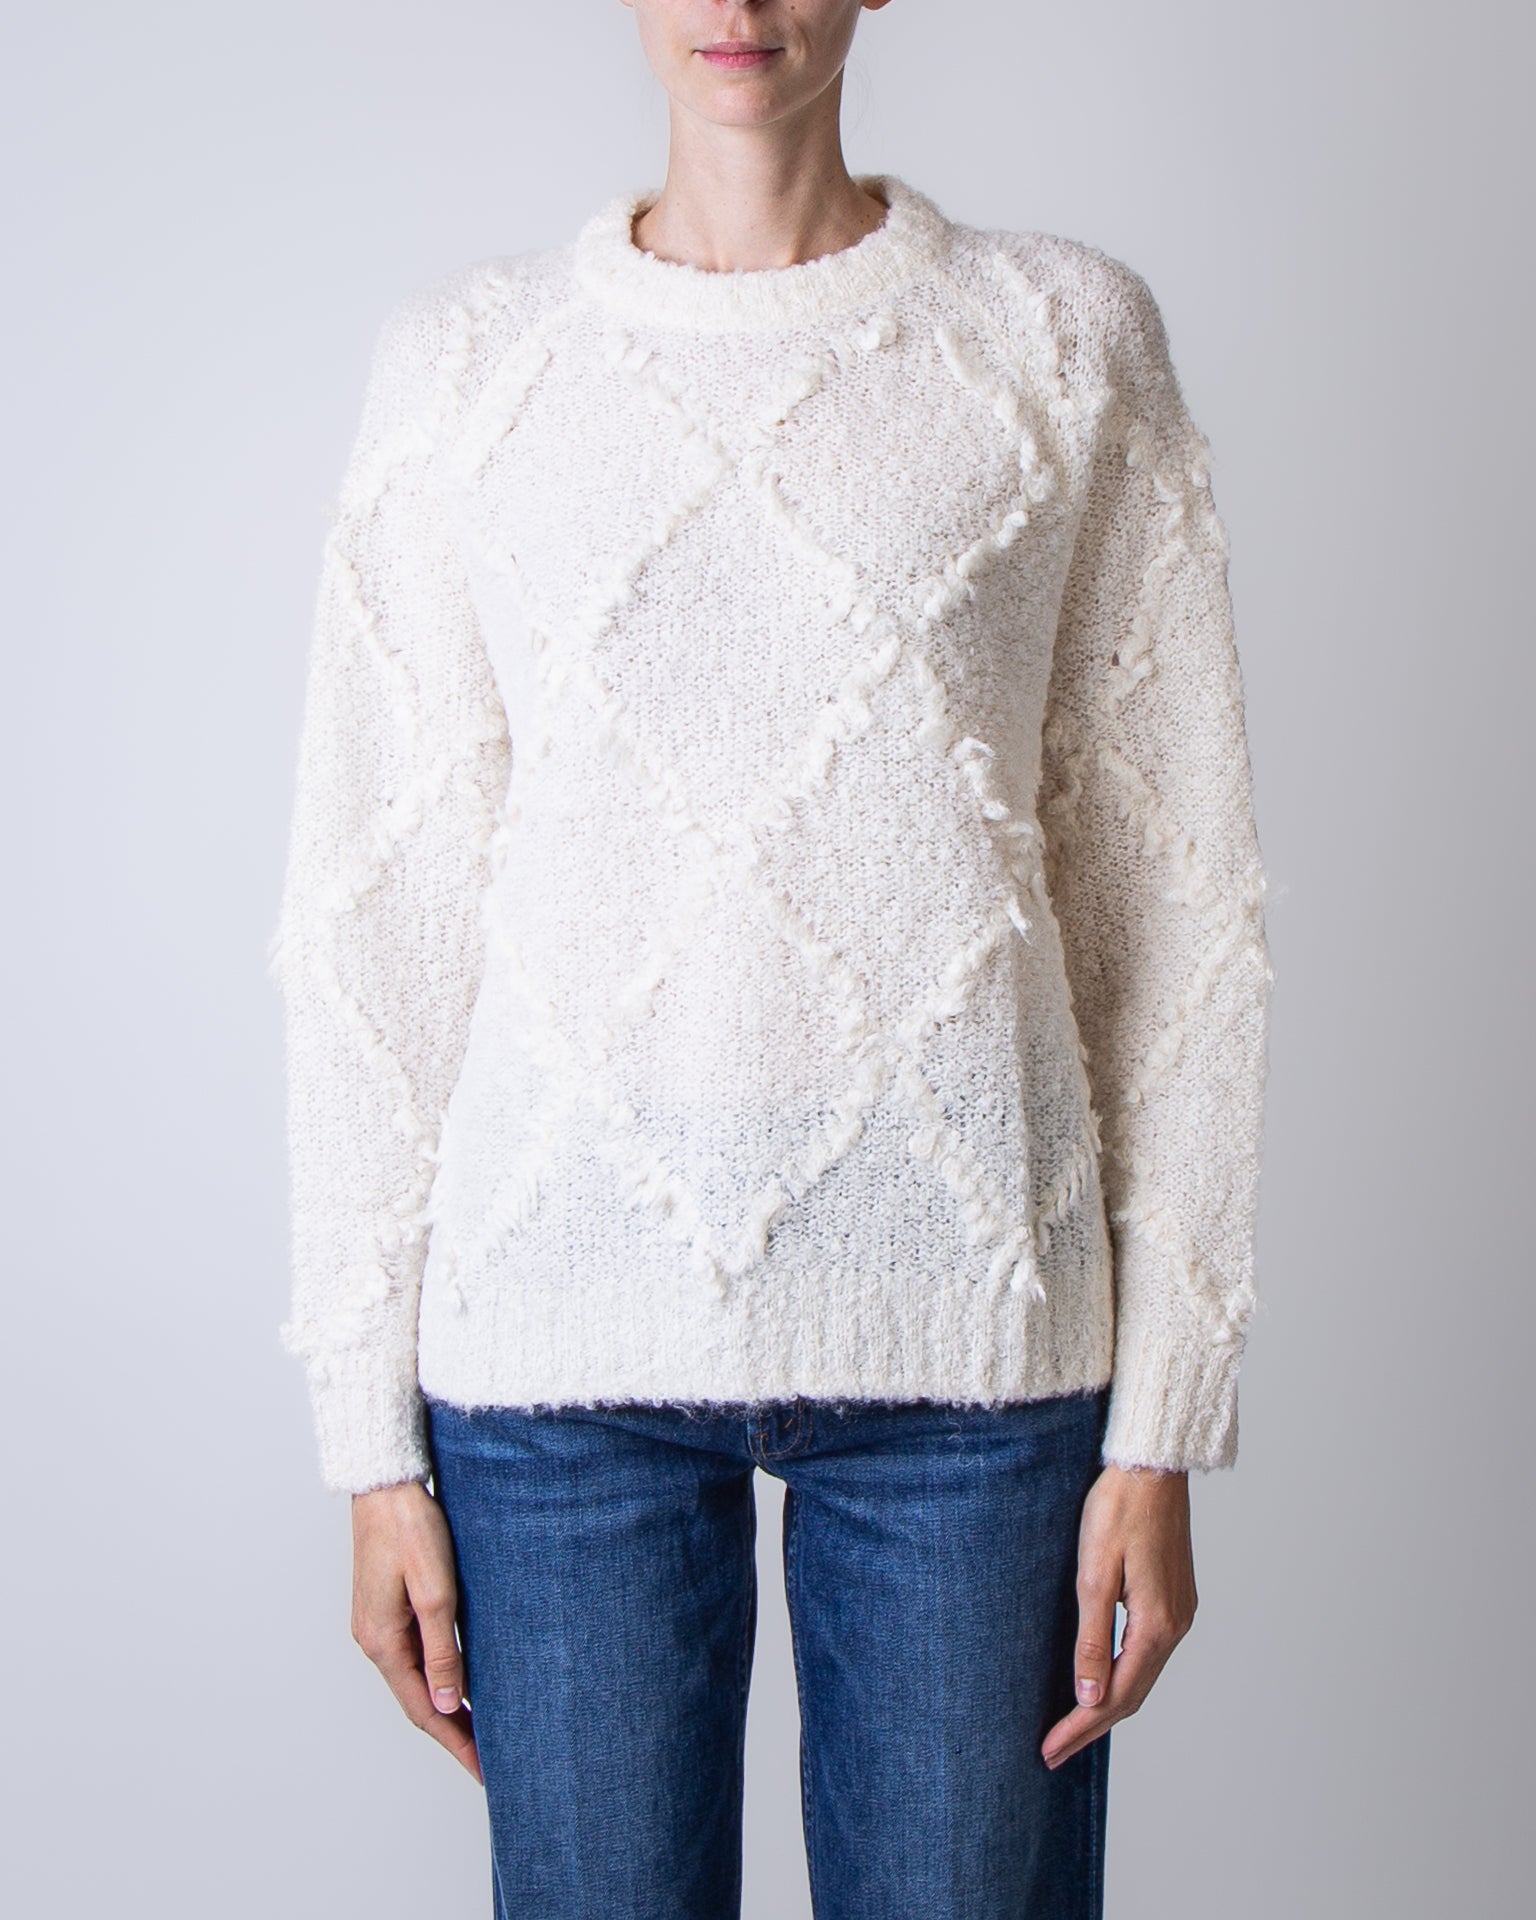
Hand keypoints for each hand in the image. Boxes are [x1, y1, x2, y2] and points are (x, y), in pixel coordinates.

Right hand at [350, 1480, 481, 1783]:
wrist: (386, 1485)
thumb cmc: (412, 1529)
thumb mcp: (435, 1592)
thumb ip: (442, 1650)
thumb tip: (449, 1703)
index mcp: (383, 1642)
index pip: (424, 1709)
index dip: (455, 1742)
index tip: (483, 1769)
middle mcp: (375, 1640)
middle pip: (417, 1700)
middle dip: (452, 1732)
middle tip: (490, 1759)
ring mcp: (378, 1624)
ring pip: (416, 1679)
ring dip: (447, 1706)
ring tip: (480, 1729)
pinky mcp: (387, 1607)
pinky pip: (415, 1655)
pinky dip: (439, 1676)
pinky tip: (460, 1680)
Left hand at [1041, 1461, 1196, 1768]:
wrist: (1151, 1464)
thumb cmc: (1118, 1508)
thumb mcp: (1095, 1573)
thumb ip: (1092, 1638)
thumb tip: (1090, 1699)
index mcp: (1157, 1625)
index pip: (1117, 1697)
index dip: (1081, 1728)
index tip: (1049, 1750)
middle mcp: (1176, 1625)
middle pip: (1133, 1694)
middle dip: (1092, 1725)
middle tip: (1052, 1750)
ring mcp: (1179, 1611)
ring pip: (1142, 1674)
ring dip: (1109, 1703)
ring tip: (1072, 1724)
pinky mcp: (1174, 1596)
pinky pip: (1148, 1652)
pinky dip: (1124, 1675)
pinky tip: (1102, 1679)